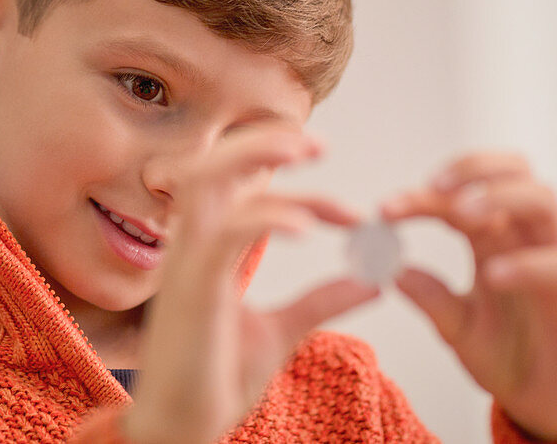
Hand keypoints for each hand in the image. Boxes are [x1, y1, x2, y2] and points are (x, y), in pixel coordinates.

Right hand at [123, 125, 379, 443]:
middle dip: (262, 141)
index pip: (236, 186)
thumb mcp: (283, 332)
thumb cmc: (216, 380)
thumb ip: (322, 300)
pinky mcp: (191, 289)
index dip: (281, 169)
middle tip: (318, 143)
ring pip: (208, 182)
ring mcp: (185, 263)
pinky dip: (266, 217)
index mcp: (207, 250)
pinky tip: (308, 226)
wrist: (182, 430)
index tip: (338, 186)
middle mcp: (189, 246)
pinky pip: (224, 233)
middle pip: (211, 164)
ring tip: (310, 154)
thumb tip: (374, 280)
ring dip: (258, 158)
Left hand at [382, 151, 556, 440]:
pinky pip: (556, 266)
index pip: (461, 196)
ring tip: (461, 213)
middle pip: (515, 171)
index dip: (424, 195)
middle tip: (433, 184)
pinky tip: (492, 275)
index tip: (385, 210)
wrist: (546, 405)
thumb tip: (394, 270)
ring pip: (543, 199)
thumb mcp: (457, 328)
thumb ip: (432, 299)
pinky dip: (524, 264)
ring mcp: (553, 262)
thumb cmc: (506, 357)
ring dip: (500, 195)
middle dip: (473, 167)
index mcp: (493, 239)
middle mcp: (525, 239)